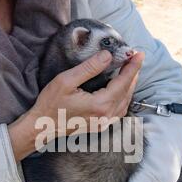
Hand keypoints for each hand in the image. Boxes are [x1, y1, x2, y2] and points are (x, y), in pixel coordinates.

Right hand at [8, 51, 143, 160]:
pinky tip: (121, 91)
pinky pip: (119, 111)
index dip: (132, 67)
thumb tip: (107, 56)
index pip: (122, 82)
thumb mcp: (66, 81)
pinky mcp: (100, 126)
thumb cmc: (51, 105)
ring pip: (125, 103)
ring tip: (131, 72)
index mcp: (100, 105)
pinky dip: (124, 99)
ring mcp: (104, 123)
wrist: (42, 127)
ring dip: (130, 87)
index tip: (139, 54)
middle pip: (127, 92)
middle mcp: (106, 116)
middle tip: (136, 59)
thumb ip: (89, 68)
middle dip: (133, 74)